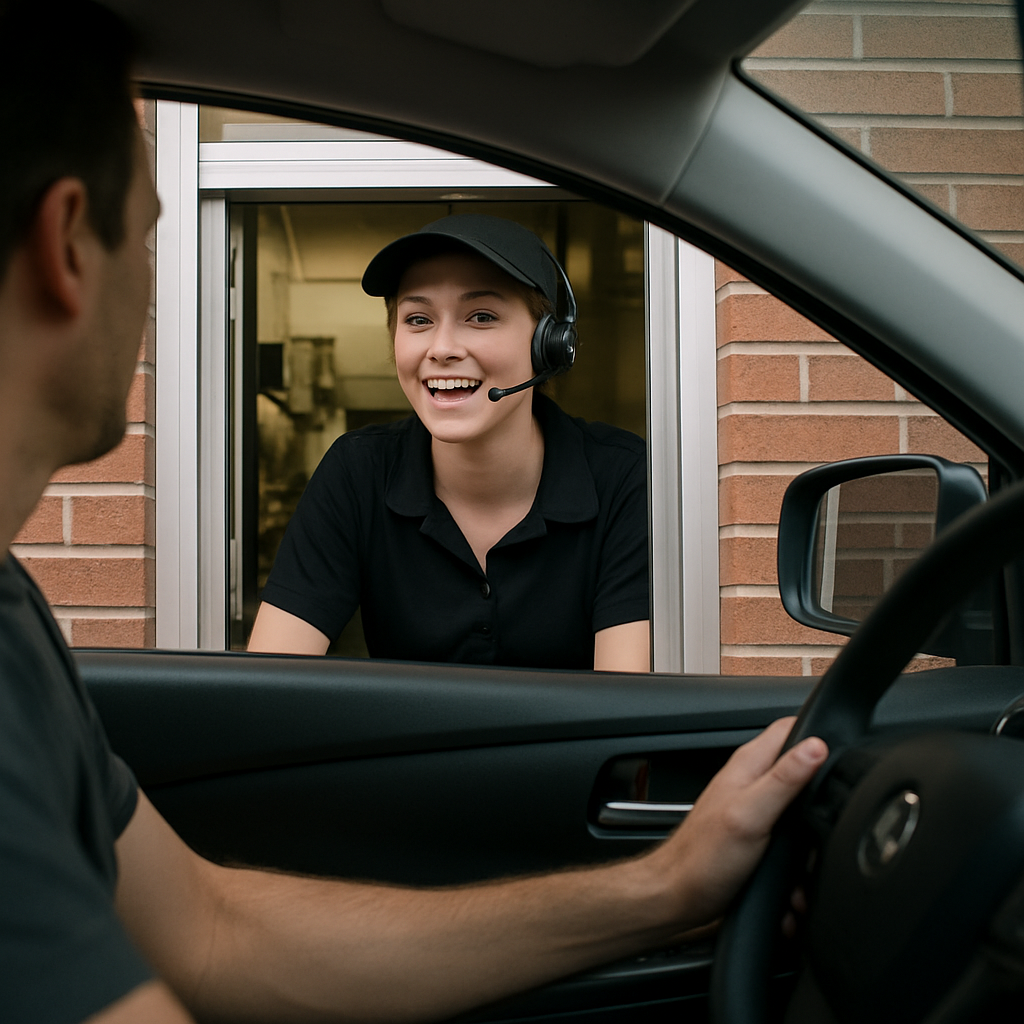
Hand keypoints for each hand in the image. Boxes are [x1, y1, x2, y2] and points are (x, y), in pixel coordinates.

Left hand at [645, 717, 827, 933]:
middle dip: (824, 794)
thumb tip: (816, 747)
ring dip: (813, 837)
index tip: (842, 756)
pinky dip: (799, 857)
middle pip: (803, 768)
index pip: (790, 728)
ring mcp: (755, 808)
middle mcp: (752, 781)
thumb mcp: (749, 814)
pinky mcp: (758, 835)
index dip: (818, 733)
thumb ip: (783, 779)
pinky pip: (792, 838)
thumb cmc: (703, 857)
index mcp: (749, 765)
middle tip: (828, 820)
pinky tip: (797, 878)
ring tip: (807, 860)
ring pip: (802, 809)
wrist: (680, 896)